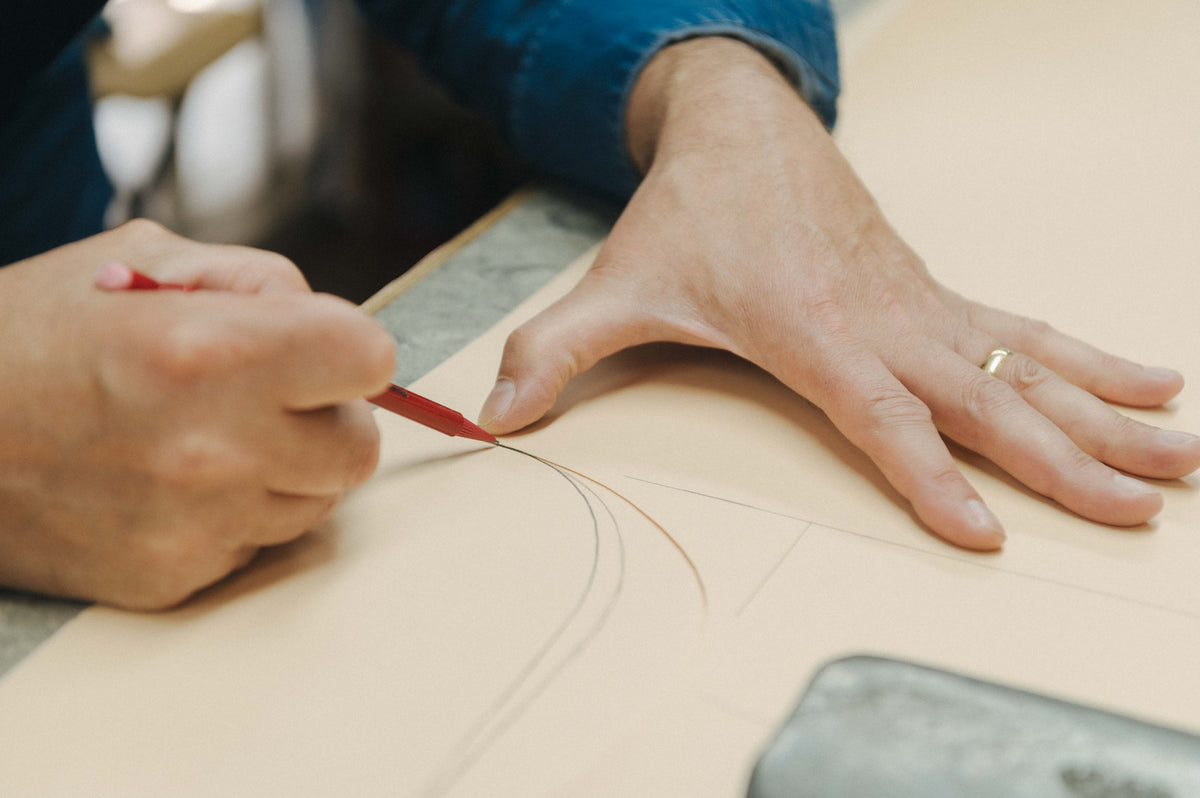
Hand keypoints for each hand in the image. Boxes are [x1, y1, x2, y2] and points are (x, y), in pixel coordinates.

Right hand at [0, 220, 394, 607]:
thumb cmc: (30, 331)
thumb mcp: (140, 260)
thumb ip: (257, 281)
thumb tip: (332, 324)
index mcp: (216, 351)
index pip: (371, 359)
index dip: (348, 349)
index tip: (320, 351)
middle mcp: (216, 447)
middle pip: (359, 447)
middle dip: (328, 416)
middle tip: (272, 398)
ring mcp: (195, 524)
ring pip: (316, 502)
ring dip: (286, 468)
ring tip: (209, 436)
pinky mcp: (170, 578)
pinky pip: (255, 544)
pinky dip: (234, 515)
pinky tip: (171, 483)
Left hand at [479, 38, 1199, 548]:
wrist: (742, 127)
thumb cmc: (687, 215)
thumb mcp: (618, 285)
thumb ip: (557, 353)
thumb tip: (489, 418)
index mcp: (812, 331)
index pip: (880, 417)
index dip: (928, 476)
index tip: (987, 530)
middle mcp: (883, 322)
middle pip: (984, 400)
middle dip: (1066, 459)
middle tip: (1140, 506)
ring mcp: (921, 305)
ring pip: (1029, 366)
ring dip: (1110, 415)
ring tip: (1185, 458)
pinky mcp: (935, 293)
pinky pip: (1028, 330)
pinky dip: (1095, 360)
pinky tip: (1155, 384)